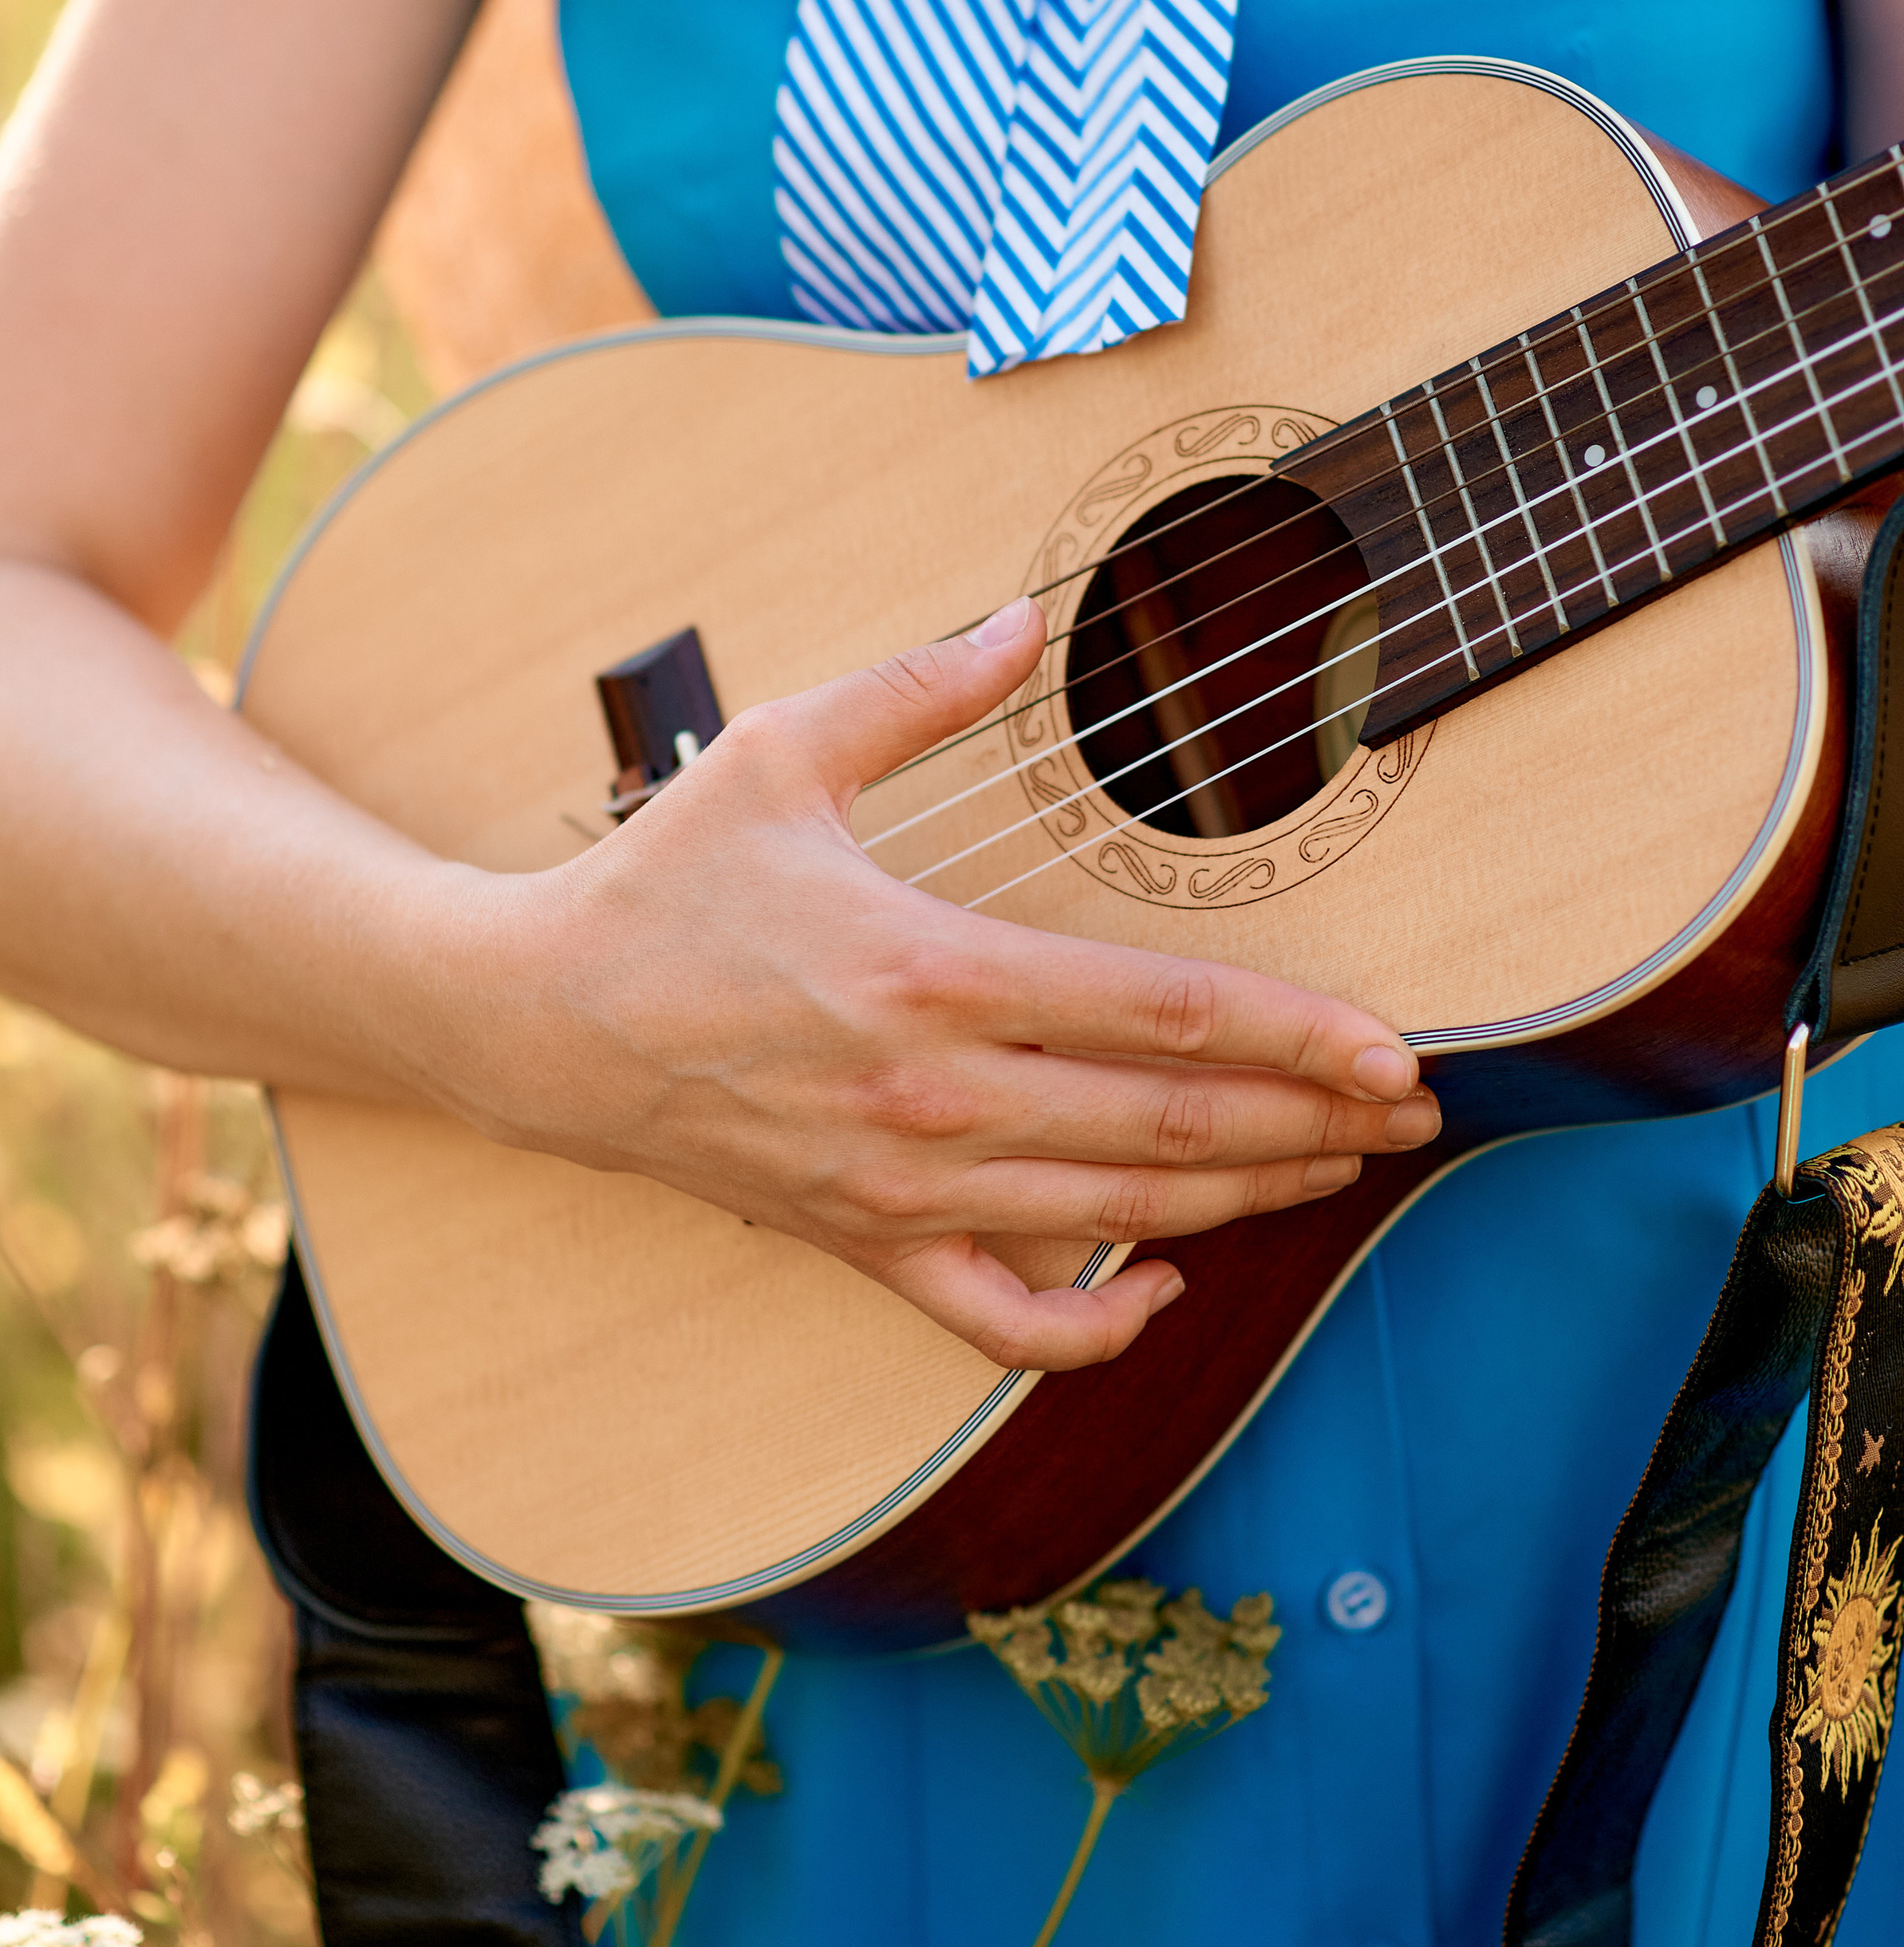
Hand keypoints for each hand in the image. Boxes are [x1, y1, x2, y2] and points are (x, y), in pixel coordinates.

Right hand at [466, 599, 1438, 1371]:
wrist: (536, 1022)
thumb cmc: (665, 881)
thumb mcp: (784, 753)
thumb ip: (918, 688)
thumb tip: (1023, 618)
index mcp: (931, 972)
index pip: (1162, 1019)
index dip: (1296, 1039)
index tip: (1390, 1050)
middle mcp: (932, 1096)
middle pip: (1167, 1128)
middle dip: (1307, 1126)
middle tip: (1410, 1116)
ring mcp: (899, 1185)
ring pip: (1114, 1221)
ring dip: (1241, 1200)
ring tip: (1335, 1173)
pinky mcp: (862, 1240)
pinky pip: (999, 1322)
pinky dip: (1094, 1328)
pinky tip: (1166, 1290)